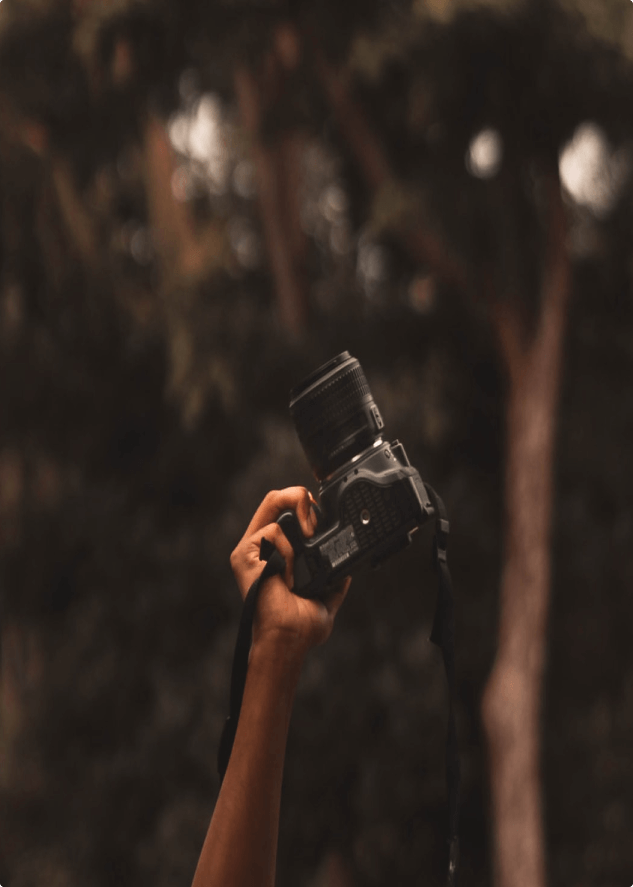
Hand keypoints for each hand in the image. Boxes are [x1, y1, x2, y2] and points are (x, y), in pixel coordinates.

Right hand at [230, 487, 350, 656]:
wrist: (289, 639)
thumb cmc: (301, 627)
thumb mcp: (325, 598)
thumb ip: (334, 582)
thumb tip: (347, 572)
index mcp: (274, 554)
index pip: (283, 512)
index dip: (302, 504)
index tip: (320, 516)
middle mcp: (259, 547)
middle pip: (275, 498)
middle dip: (299, 497)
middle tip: (314, 519)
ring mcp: (249, 549)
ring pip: (273, 504)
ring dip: (298, 526)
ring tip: (304, 554)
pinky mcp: (243, 554)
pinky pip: (271, 532)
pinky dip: (287, 551)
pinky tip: (287, 577)